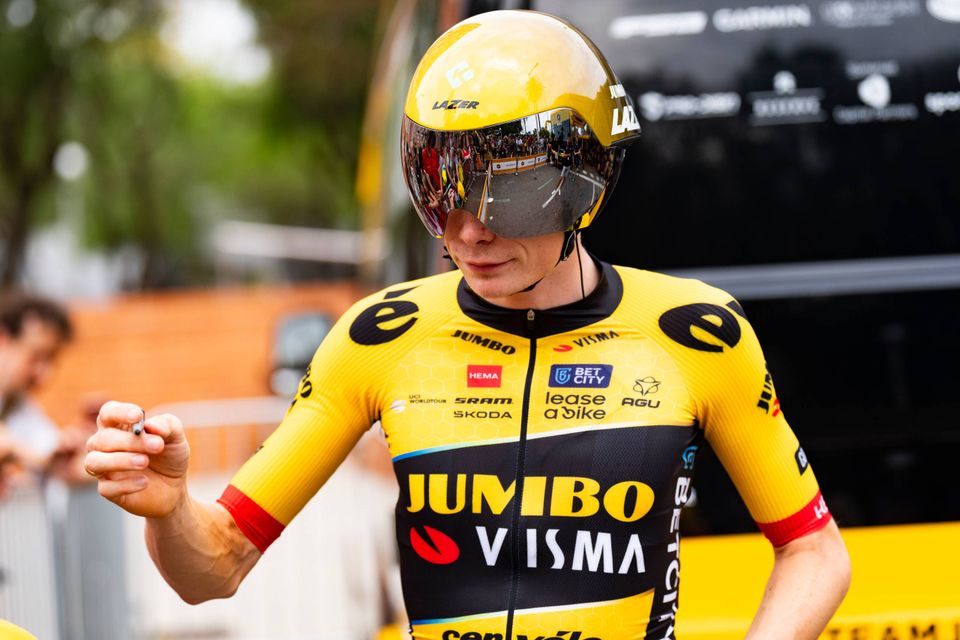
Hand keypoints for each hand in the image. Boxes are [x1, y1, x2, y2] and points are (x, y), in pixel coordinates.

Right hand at [84, 401, 190, 518]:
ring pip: (94, 461)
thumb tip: (151, 425)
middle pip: (103, 438)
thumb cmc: (170, 456)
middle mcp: (105, 445)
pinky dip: (125, 485)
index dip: (119, 412)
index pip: (108, 412)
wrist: (175, 487)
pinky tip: (144, 482)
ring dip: (119, 461)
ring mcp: (104, 468)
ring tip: (144, 462)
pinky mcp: (108, 490)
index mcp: (120, 426)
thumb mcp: (176, 438)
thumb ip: (167, 426)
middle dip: (129, 441)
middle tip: (157, 446)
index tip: (137, 416)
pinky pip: (105, 488)